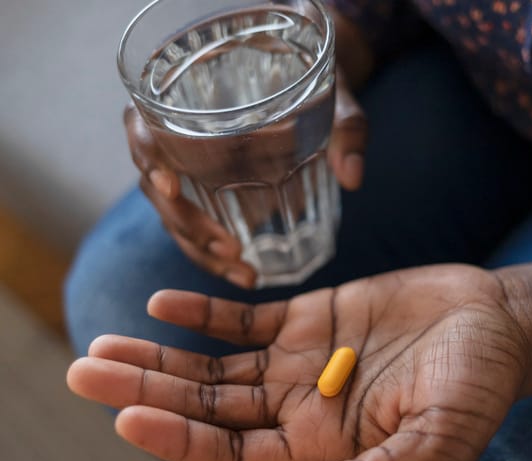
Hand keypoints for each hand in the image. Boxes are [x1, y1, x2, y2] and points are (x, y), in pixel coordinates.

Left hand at [67, 264, 531, 460]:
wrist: (496, 323)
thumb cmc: (478, 385)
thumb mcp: (438, 438)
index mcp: (321, 444)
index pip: (232, 452)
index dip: (178, 437)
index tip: (124, 415)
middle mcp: (299, 405)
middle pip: (207, 405)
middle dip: (147, 389)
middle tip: (84, 368)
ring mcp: (301, 358)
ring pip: (215, 363)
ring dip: (161, 354)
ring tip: (104, 343)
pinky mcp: (313, 316)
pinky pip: (247, 317)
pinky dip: (206, 311)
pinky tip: (164, 302)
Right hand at [124, 75, 366, 288]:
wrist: (314, 83)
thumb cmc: (314, 78)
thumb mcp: (334, 94)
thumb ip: (346, 127)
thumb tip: (353, 176)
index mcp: (187, 96)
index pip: (141, 124)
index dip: (146, 154)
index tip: (169, 184)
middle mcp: (177, 133)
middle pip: (156, 184)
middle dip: (187, 225)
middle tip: (229, 251)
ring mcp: (188, 165)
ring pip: (173, 214)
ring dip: (200, 249)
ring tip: (243, 274)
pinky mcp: (206, 188)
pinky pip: (195, 222)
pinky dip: (213, 251)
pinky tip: (244, 271)